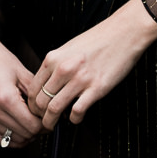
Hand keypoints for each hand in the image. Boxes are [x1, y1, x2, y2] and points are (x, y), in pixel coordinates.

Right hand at [0, 34, 42, 147]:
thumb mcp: (23, 74)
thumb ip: (38, 96)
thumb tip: (51, 110)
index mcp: (5, 98)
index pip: (33, 126)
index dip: (45, 124)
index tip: (48, 117)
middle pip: (25, 135)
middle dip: (37, 130)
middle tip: (41, 120)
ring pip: (13, 141)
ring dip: (26, 135)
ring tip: (30, 122)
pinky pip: (1, 139)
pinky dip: (13, 136)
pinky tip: (18, 126)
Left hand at [28, 0, 156, 129]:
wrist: (124, 32)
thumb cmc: (98, 39)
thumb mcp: (68, 48)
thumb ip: (56, 65)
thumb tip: (48, 84)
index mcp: (53, 58)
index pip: (33, 88)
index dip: (32, 104)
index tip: (35, 110)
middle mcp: (63, 69)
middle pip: (41, 101)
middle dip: (39, 116)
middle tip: (43, 121)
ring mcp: (79, 79)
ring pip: (54, 108)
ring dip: (51, 121)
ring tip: (53, 125)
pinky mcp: (96, 88)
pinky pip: (77, 111)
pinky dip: (74, 119)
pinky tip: (75, 118)